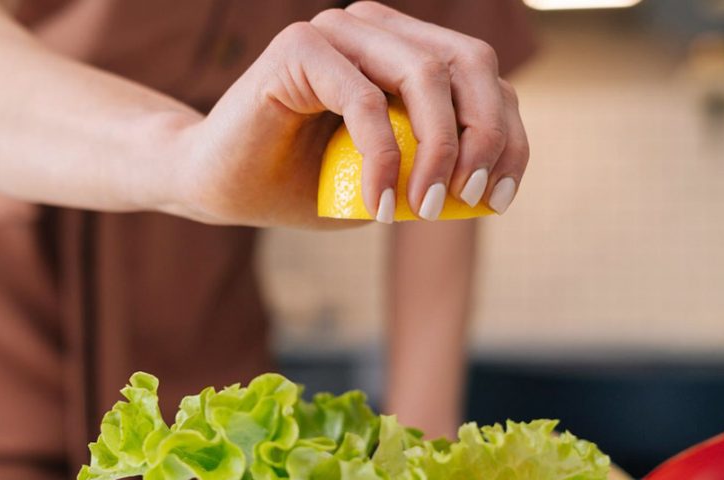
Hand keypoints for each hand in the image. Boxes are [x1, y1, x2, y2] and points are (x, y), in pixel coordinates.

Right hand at [170, 1, 528, 227]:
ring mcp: (337, 30)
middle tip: (471, 199)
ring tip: (423, 208)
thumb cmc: (297, 184)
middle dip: (485, 137)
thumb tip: (492, 174)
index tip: (500, 199)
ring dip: (438, 150)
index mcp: (402, 49)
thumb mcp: (385, 180)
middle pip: (469, 63)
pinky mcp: (300, 47)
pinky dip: (383, 159)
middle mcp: (375, 28)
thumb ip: (434, 165)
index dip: (507, 136)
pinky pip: (366, 100)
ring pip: (425, 76)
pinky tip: (380, 205)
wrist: (217, 186)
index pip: (482, 77)